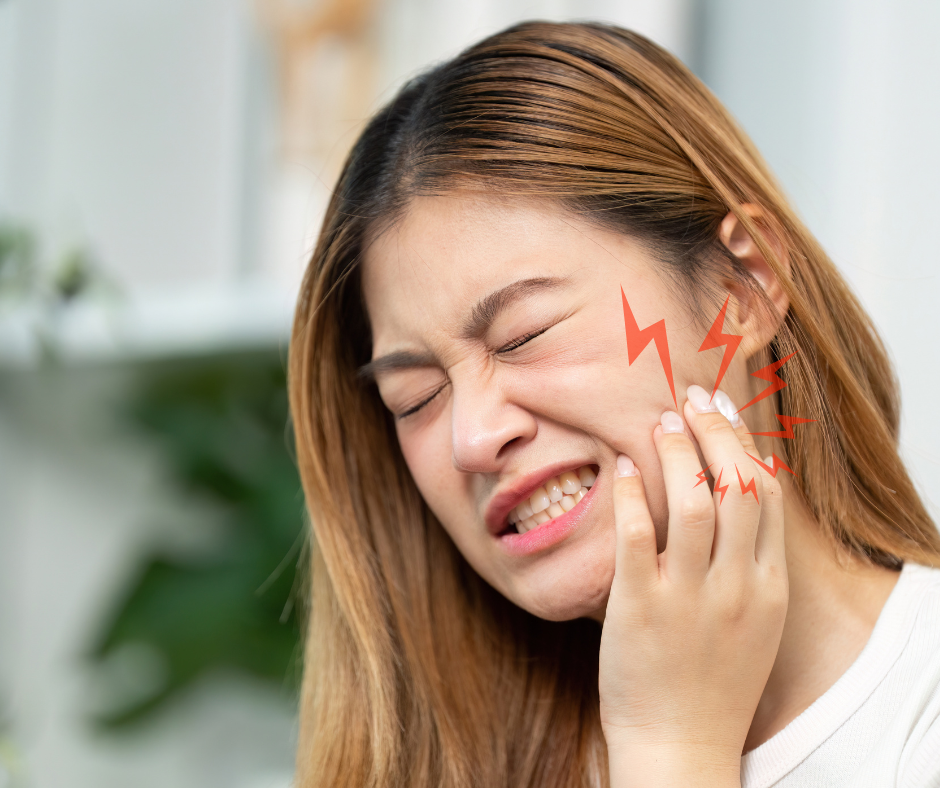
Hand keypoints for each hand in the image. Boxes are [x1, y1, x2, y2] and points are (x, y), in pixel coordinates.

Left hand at [598, 384, 788, 786]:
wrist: (681, 745)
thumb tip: (730, 500)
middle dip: (716, 432)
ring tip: (660, 424)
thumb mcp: (753, 621)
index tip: (723, 410)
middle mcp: (737, 587)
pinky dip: (629, 493)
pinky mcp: (640, 608)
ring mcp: (689, 597)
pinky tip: (617, 466)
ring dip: (677, 453)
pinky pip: (636, 535)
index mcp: (768, 587)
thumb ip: (749, 565)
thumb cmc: (712, 681)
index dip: (745, 443)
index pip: (768, 495)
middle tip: (691, 401)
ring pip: (693, 502)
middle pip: (737, 486)